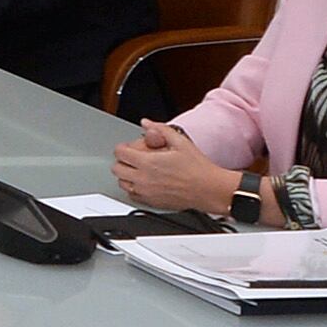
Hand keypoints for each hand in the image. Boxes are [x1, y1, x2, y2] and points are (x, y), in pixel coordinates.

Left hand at [111, 121, 241, 214]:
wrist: (209, 189)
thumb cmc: (198, 168)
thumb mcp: (181, 142)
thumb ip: (161, 129)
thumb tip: (147, 123)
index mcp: (148, 162)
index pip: (120, 153)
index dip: (123, 147)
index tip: (128, 147)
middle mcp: (143, 179)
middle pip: (117, 169)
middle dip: (122, 161)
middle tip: (132, 158)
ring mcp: (146, 192)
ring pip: (122, 183)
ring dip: (126, 175)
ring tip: (138, 170)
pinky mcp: (152, 202)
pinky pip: (132, 196)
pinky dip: (134, 189)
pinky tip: (145, 183)